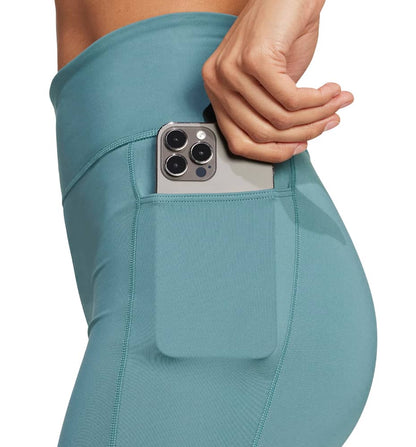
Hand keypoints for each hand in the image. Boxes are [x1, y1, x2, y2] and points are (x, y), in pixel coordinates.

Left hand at [201, 0, 353, 162]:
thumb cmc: (281, 34)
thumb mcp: (271, 84)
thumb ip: (272, 114)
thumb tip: (291, 143)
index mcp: (217, 92)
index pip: (240, 143)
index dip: (274, 152)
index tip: (299, 147)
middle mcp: (218, 82)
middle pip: (263, 133)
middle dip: (303, 133)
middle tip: (328, 123)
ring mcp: (232, 70)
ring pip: (280, 118)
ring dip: (316, 115)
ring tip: (335, 105)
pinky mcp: (255, 59)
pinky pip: (292, 99)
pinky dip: (318, 100)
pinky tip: (331, 91)